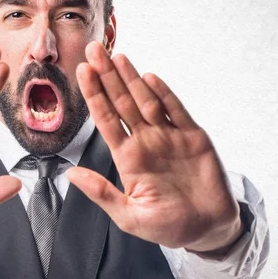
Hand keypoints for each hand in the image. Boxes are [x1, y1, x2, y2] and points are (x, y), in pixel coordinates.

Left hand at [67, 41, 242, 251]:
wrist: (207, 229)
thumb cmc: (167, 226)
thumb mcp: (129, 216)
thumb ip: (102, 193)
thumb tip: (70, 174)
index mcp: (127, 158)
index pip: (105, 121)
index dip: (94, 96)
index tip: (81, 72)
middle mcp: (145, 142)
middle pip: (122, 103)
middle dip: (107, 76)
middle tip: (93, 49)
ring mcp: (169, 137)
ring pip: (146, 101)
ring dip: (131, 78)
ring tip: (117, 56)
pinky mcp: (193, 138)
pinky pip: (177, 111)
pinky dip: (164, 94)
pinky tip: (149, 78)